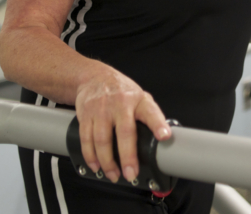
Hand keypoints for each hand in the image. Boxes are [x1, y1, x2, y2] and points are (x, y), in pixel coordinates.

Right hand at [74, 67, 170, 183]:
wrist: (93, 77)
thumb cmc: (121, 91)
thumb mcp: (140, 97)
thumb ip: (150, 115)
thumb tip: (163, 138)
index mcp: (138, 100)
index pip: (151, 112)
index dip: (158, 125)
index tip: (164, 136)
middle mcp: (120, 104)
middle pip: (124, 132)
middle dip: (128, 156)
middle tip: (131, 173)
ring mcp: (101, 110)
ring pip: (102, 140)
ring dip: (107, 162)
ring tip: (113, 174)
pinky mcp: (85, 115)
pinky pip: (86, 139)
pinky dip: (90, 156)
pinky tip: (95, 165)